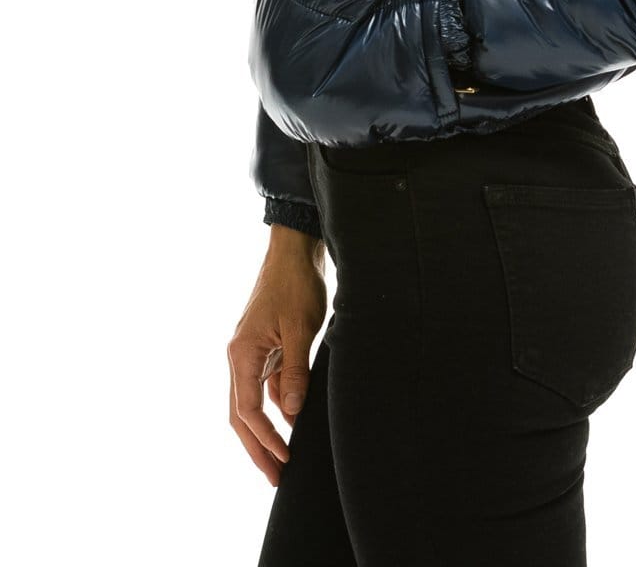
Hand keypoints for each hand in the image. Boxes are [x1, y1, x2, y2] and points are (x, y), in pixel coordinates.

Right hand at [227, 228, 326, 484]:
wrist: (294, 251)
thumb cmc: (295, 285)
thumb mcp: (301, 328)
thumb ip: (296, 371)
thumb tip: (292, 412)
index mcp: (241, 354)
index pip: (248, 411)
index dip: (266, 439)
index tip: (286, 459)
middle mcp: (239, 357)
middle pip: (242, 415)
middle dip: (258, 448)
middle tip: (278, 478)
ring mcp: (250, 353)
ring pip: (252, 403)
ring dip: (266, 432)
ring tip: (284, 459)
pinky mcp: (265, 348)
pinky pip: (265, 386)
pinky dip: (277, 407)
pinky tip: (294, 420)